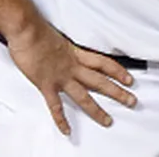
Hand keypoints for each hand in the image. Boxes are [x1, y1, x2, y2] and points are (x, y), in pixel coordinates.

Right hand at [5, 23, 136, 134]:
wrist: (26, 29)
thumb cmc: (38, 29)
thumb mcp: (58, 37)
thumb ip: (63, 47)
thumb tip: (63, 50)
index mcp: (76, 54)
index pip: (104, 63)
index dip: (118, 71)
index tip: (129, 79)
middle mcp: (72, 66)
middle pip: (100, 81)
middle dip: (117, 93)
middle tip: (132, 101)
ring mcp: (60, 77)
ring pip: (84, 96)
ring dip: (97, 110)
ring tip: (108, 120)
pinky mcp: (46, 84)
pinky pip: (55, 105)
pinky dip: (61, 119)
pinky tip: (67, 130)